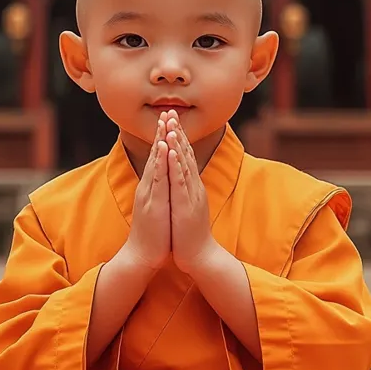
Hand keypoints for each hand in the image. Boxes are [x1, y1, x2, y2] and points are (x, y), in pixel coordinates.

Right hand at [125, 113, 170, 271]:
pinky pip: (158, 179)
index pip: (158, 158)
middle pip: (156, 155)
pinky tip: (164, 149)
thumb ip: (159, 191)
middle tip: (166, 111)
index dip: (163, 138)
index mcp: (152, 187)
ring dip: (160, 141)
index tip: (169, 119)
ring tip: (165, 122)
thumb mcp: (158, 206)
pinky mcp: (153, 203)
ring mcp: (149, 194)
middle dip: (161, 132)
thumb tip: (164, 179)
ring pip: (155, 163)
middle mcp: (148, 186)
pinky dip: (161, 162)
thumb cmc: (154, 232)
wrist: (143, 255)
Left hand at [166, 114, 215, 274]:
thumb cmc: (190, 233)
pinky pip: (180, 184)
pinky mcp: (186, 207)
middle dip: (177, 133)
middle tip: (170, 112)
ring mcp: (190, 196)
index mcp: (191, 186)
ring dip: (177, 145)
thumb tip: (183, 177)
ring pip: (184, 165)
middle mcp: (193, 187)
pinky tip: (172, 154)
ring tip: (171, 126)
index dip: (178, 136)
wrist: (200, 256)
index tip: (170, 119)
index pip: (185, 156)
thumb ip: (186, 190)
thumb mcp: (187, 206)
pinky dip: (176, 167)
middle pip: (186, 155)